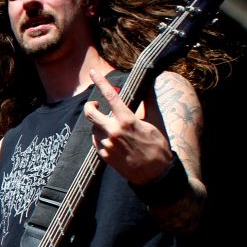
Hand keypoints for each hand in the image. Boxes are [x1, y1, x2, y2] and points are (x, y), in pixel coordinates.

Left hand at [83, 68, 173, 184]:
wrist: (155, 174)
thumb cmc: (157, 146)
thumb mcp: (154, 122)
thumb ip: (148, 102)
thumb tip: (150, 85)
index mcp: (127, 120)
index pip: (109, 95)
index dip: (100, 81)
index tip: (93, 72)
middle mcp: (113, 131)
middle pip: (89, 113)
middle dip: (90, 106)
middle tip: (95, 105)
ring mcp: (107, 144)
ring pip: (93, 127)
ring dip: (99, 124)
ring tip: (113, 128)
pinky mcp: (103, 156)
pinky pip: (96, 141)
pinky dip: (100, 137)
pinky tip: (112, 140)